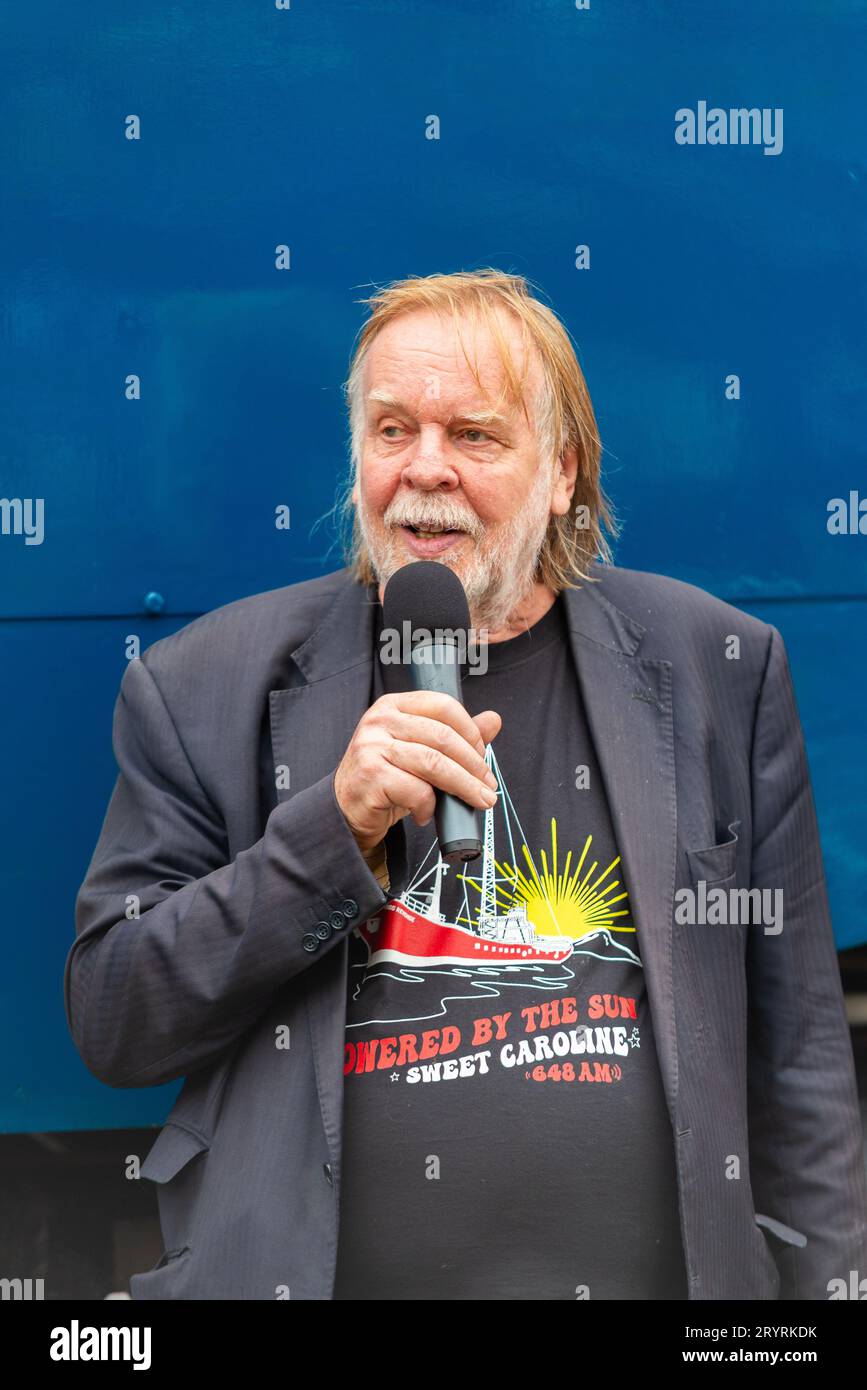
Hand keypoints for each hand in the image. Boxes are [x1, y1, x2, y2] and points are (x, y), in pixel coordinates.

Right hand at [333, 691, 501, 854]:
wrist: (347, 808)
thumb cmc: (386, 777)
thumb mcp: (421, 752)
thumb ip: (456, 735)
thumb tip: (493, 720)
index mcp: (394, 706)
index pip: (443, 706)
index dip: (470, 732)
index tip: (483, 756)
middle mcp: (380, 720)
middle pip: (443, 737)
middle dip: (474, 765)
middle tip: (488, 786)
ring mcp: (372, 747)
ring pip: (434, 764)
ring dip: (463, 786)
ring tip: (478, 800)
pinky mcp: (371, 776)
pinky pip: (416, 790)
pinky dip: (430, 806)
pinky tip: (427, 813)